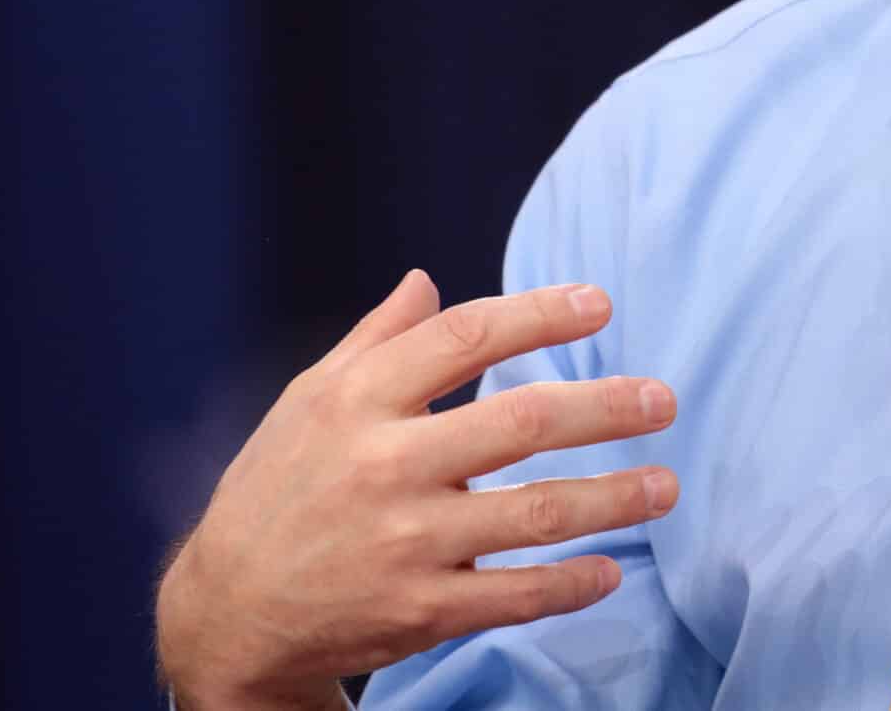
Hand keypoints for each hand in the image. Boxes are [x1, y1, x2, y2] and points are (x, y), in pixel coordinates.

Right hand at [154, 268, 679, 710]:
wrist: (224, 612)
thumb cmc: (276, 489)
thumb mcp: (307, 400)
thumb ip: (376, 340)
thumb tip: (426, 279)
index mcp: (358, 401)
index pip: (466, 338)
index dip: (539, 314)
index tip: (600, 304)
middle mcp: (385, 466)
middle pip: (522, 423)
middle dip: (606, 407)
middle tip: (663, 399)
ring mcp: (405, 543)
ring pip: (535, 514)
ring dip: (613, 497)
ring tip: (666, 483)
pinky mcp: (418, 612)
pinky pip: (514, 596)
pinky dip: (570, 585)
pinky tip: (611, 569)